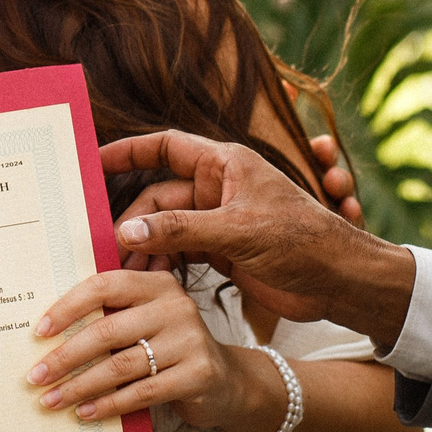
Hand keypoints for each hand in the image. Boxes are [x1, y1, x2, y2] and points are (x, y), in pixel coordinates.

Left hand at [28, 269, 262, 431]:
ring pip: (121, 365)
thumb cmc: (169, 348)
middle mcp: (176, 306)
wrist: (226, 381)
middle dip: (65, 356)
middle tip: (36, 376)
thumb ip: (111, 315)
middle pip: (107, 329)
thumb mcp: (145, 321)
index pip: (104, 285)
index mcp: (156, 284)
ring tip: (51, 400)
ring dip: (80, 386)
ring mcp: (190, 340)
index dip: (68, 307)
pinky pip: (142, 393)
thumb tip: (46, 332)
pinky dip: (108, 405)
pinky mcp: (198, 375)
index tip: (38, 332)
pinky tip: (85, 413)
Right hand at [115, 136, 354, 275]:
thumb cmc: (301, 240)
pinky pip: (179, 253)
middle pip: (157, 198)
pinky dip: (162, 267)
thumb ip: (181, 229)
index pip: (164, 147)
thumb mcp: (238, 230)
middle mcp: (217, 189)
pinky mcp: (222, 252)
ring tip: (123, 274)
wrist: (340, 281)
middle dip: (132, 222)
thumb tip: (127, 230)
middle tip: (106, 250)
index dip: (127, 152)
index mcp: (224, 165)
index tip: (91, 163)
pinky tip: (149, 284)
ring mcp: (218, 221)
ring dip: (144, 250)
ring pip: (165, 229)